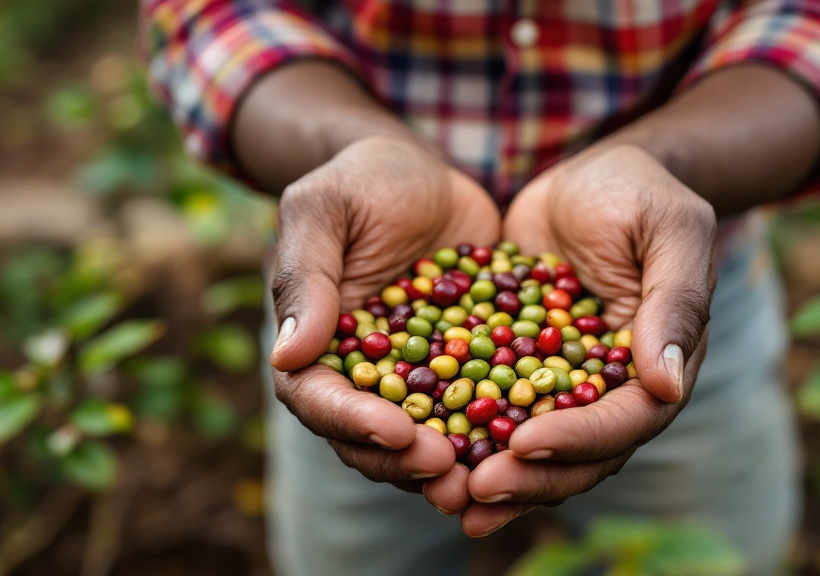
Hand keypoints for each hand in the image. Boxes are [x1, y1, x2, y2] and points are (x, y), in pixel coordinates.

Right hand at [268, 137, 500, 494]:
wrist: (428, 172)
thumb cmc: (364, 179)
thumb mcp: (325, 209)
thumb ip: (306, 279)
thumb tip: (287, 358)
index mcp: (315, 344)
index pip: (319, 398)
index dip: (354, 422)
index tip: (398, 431)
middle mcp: (363, 373)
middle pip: (372, 437)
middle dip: (407, 461)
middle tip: (450, 471)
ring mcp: (417, 376)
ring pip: (426, 437)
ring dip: (453, 464)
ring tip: (486, 480)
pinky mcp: (466, 367)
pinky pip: (481, 408)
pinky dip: (499, 430)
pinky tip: (531, 439)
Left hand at [444, 143, 717, 535]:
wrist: (585, 176)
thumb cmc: (638, 192)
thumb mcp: (668, 228)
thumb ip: (675, 301)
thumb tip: (667, 385)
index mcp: (656, 366)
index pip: (625, 421)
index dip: (578, 439)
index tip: (525, 441)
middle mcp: (611, 390)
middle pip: (577, 454)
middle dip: (529, 476)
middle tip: (476, 490)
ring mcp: (562, 385)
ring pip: (532, 448)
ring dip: (494, 477)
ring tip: (446, 497)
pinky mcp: (517, 369)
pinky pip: (492, 412)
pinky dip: (462, 437)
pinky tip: (422, 452)